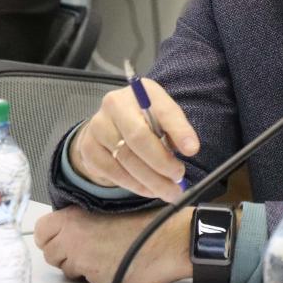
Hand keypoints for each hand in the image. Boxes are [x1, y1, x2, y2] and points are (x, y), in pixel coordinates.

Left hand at [34, 205, 192, 282]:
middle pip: (49, 253)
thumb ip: (79, 218)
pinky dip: (94, 275)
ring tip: (101, 253)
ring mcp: (83, 260)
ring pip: (65, 269)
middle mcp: (73, 237)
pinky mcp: (96, 278)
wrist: (166, 239)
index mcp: (74, 216)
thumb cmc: (144, 222)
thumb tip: (63, 229)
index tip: (60, 237)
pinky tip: (111, 262)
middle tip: (84, 247)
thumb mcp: (105, 209)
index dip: (50, 236)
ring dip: (78, 265)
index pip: (41, 230)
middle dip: (63, 253)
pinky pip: (85, 280)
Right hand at [68, 79, 198, 202]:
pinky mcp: (89, 149)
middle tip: (179, 179)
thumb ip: (176, 128)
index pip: (161, 110)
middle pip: (139, 138)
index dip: (178, 130)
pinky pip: (114, 173)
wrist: (109, 125)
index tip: (193, 150)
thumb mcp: (163, 115)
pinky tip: (149, 189)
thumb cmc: (143, 120)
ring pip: (127, 160)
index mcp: (140, 91)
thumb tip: (190, 148)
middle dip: (162, 163)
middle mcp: (114, 104)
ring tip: (169, 191)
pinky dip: (136, 185)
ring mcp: (98, 126)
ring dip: (152, 181)